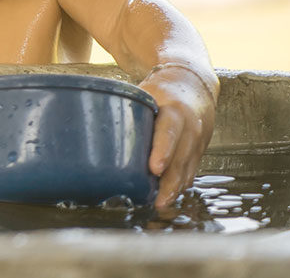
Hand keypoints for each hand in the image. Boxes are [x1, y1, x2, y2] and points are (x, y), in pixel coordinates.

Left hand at [139, 64, 217, 207]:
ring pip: (188, 170)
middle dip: (169, 181)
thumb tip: (91, 118)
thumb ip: (125, 105)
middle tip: (157, 200)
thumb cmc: (162, 90)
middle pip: (180, 158)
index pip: (169, 131)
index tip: (154, 168)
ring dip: (174, 189)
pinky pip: (190, 172)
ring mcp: (198, 142)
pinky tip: (167, 196)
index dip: (163, 150)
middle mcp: (191, 128)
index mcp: (175, 110)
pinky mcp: (199, 152)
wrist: (194, 86)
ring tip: (159, 204)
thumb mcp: (146, 91)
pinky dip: (179, 185)